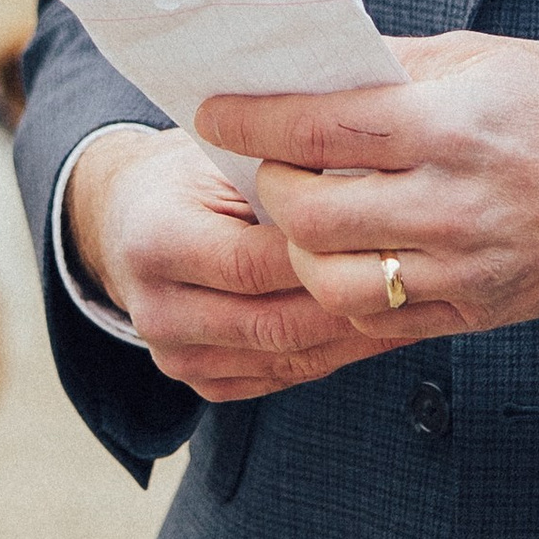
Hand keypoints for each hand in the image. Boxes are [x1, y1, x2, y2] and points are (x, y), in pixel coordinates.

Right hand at [63, 125, 385, 402]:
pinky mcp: (198, 382)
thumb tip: (363, 175)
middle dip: (348, 303)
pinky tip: (376, 329)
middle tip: (411, 280)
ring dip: (352, 338)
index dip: (321, 254)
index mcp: (153, 241)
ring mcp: (174, 355)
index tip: (385, 233)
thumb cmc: (189, 174)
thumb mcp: (218, 156)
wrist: (127, 222)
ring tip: (408, 307)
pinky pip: (280, 376)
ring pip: (284, 358)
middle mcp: (155, 310)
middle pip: (272, 322)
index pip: (252, 262)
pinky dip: (331, 355)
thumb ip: (276, 173)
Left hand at [194, 32, 538, 356]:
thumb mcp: (479, 57)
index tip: (214, 112)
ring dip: (299, 251)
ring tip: (299, 219)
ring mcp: (468, 265)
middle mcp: (457, 202)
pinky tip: (342, 255)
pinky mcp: (479, 309)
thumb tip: (304, 68)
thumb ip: (389, 67)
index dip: (253, 120)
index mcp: (451, 125)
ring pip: (338, 282)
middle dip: (269, 190)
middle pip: (315, 215)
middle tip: (261, 169)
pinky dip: (346, 290)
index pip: (321, 128)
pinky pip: (383, 317)